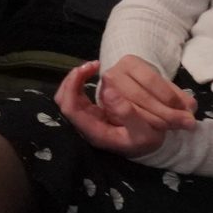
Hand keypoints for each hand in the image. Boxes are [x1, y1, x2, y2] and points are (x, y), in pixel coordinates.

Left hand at [54, 59, 186, 157]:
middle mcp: (86, 124)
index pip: (70, 108)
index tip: (86, 70)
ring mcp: (87, 117)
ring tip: (94, 66)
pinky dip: (83, 81)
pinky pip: (79, 94)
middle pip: (64, 100)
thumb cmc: (146, 142)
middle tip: (91, 65)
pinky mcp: (92, 111)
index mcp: (93, 132)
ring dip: (77, 79)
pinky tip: (96, 72)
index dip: (72, 87)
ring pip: (69, 95)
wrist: (148, 147)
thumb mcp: (145, 133)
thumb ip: (128, 114)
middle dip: (72, 79)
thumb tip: (108, 91)